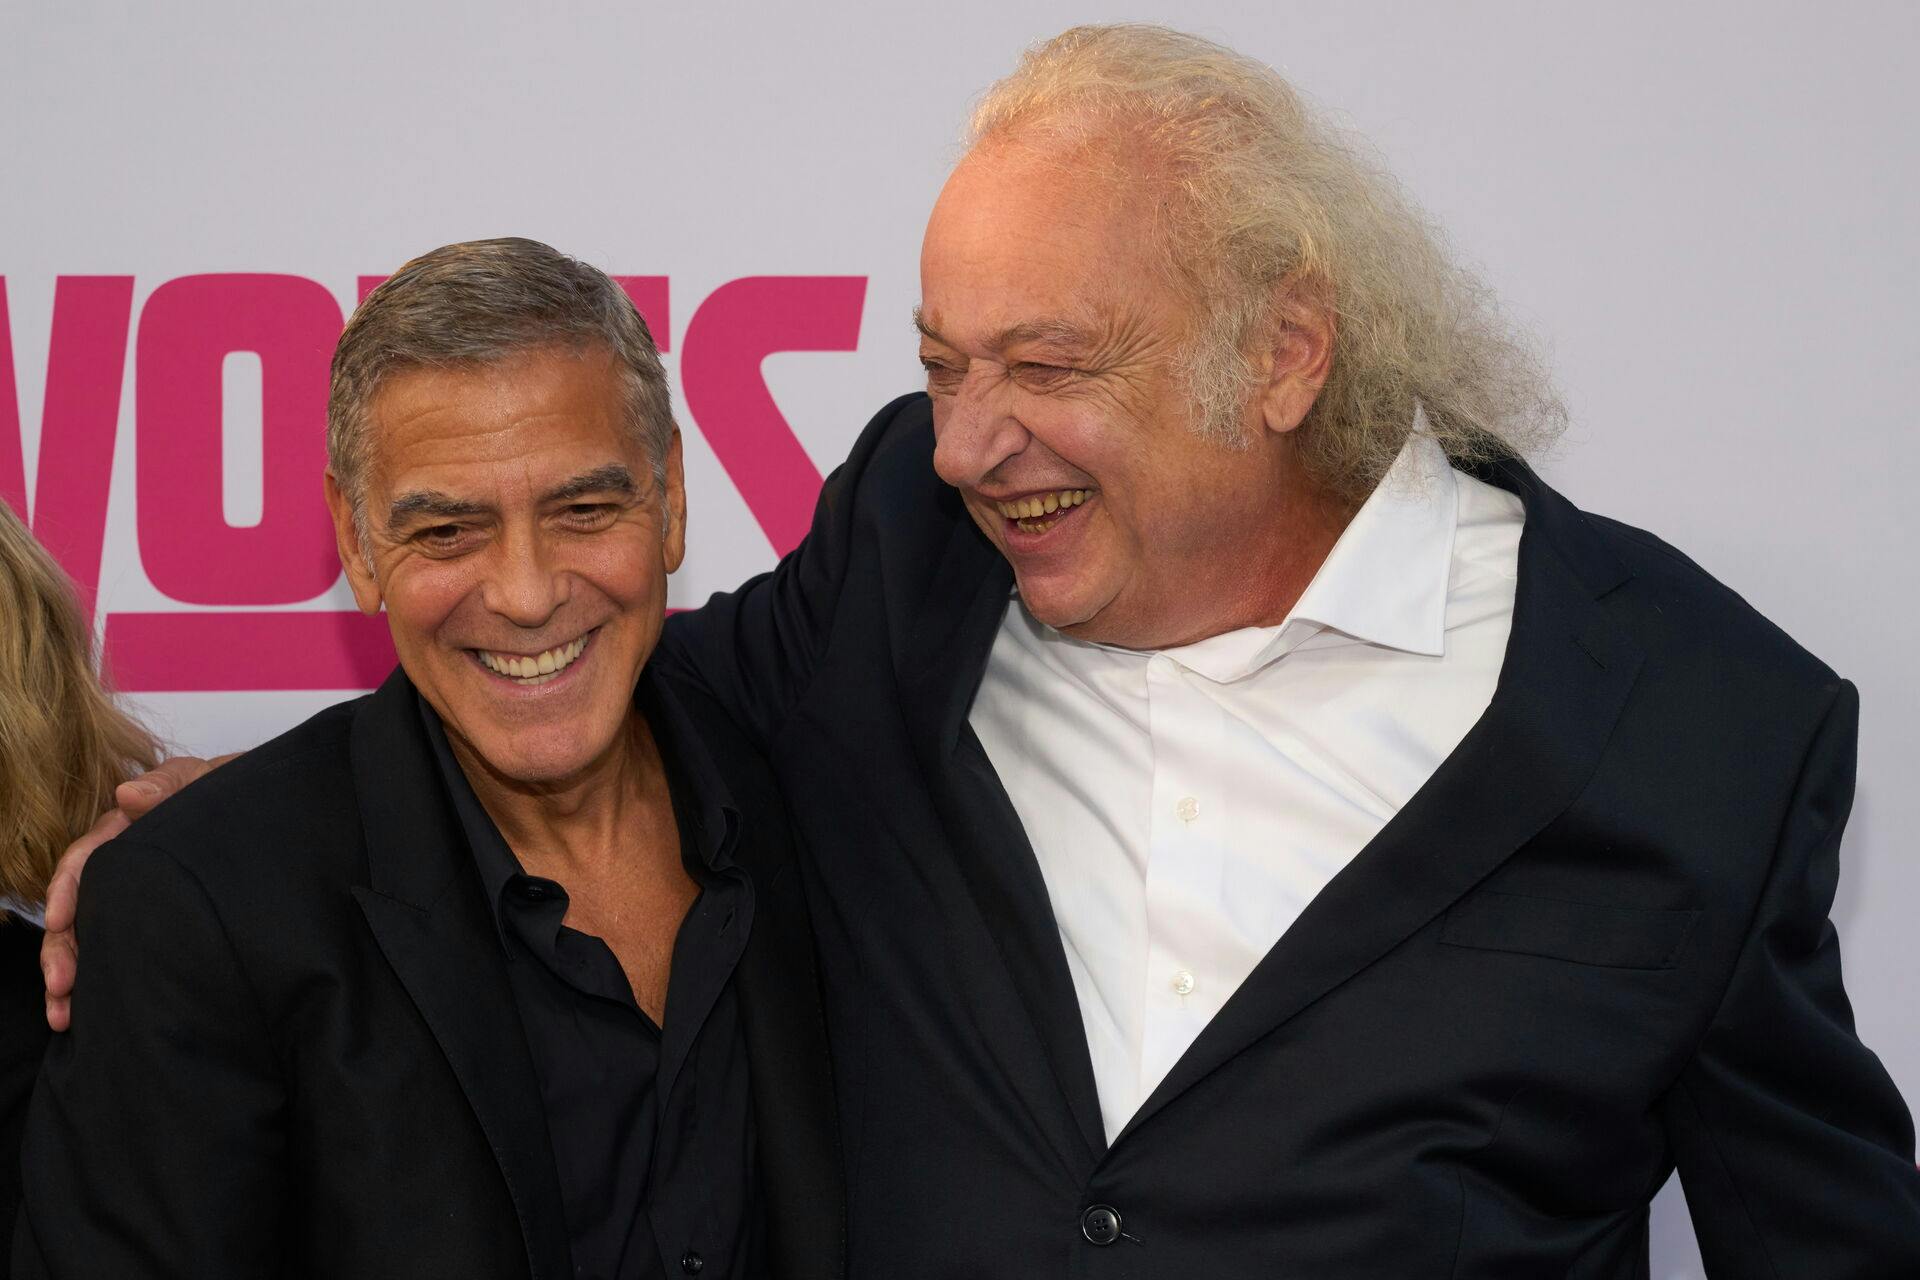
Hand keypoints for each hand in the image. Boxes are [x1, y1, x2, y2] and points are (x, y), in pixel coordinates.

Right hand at [41, 753, 236, 1029]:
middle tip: (61, 987)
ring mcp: (134, 895)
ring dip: (72, 975)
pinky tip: (89, 1013)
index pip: (84, 860)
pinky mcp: (151, 919)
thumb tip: (128, 795)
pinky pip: (119, 947)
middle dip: (62, 949)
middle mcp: (119, 865)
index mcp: (124, 829)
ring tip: (63, 1016)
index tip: (60, 921)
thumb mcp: (201, 780)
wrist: (264, 808)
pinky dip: (103, 979)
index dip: (68, 889)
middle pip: (78, 908)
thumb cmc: (226, 791)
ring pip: (92, 936)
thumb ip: (168, 785)